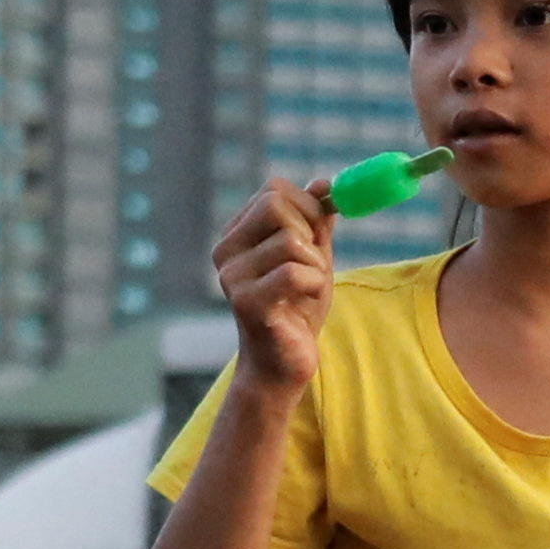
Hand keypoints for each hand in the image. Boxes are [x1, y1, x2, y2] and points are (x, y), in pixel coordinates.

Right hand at [211, 176, 338, 390]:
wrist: (284, 365)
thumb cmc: (297, 310)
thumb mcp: (312, 258)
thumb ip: (316, 223)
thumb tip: (323, 183)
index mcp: (237, 234)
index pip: (274, 190)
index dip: (308, 207)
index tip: (318, 236)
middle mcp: (226, 251)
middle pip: (275, 203)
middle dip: (310, 229)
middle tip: (315, 262)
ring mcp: (232, 276)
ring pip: (290, 241)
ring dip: (316, 265)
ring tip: (309, 289)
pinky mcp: (246, 302)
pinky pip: (294, 272)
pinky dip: (315, 284)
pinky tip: (306, 302)